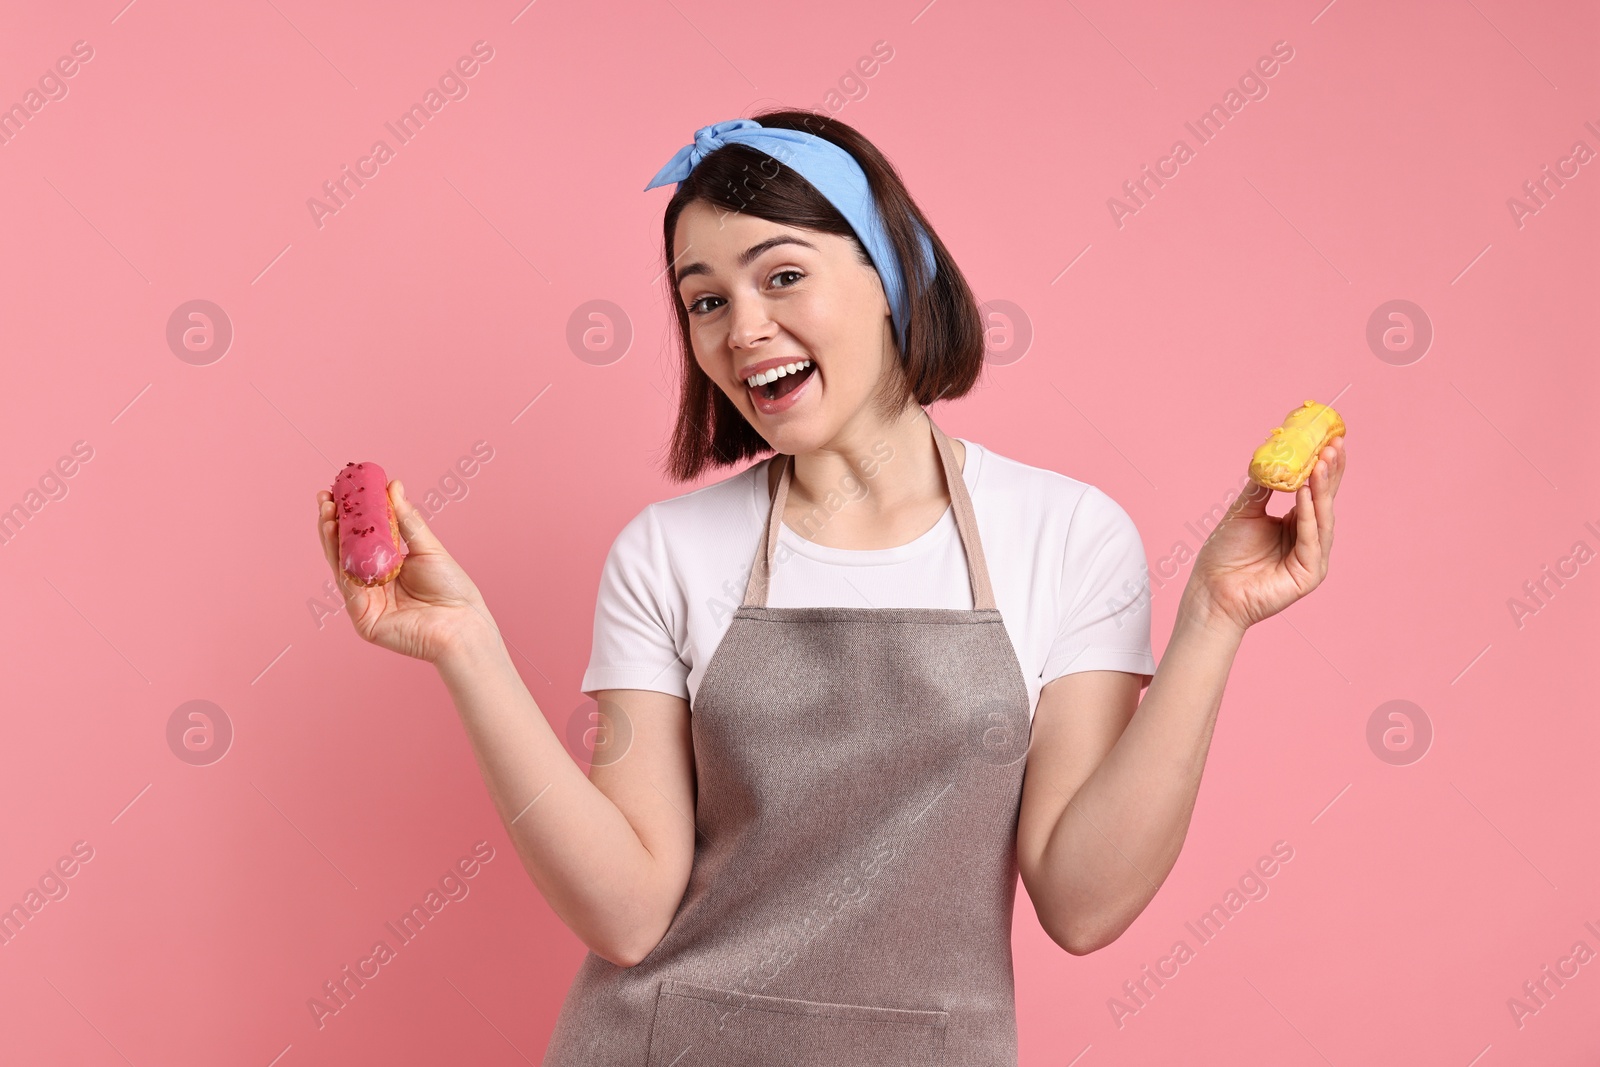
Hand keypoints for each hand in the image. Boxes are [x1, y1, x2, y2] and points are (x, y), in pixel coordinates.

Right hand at [315, 478, 496, 662]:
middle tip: (325, 498)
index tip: (339, 490)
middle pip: (345, 551)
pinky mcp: (363, 619)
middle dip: (332, 524)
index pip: (362, 538)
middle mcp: (373, 583)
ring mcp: (366, 602)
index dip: (349, 516)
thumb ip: (406, 519)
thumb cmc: (452, 589)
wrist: (463, 625)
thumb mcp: (427, 547)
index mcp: (388, 567)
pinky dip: (342, 564)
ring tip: (327, 514)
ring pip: (341, 567)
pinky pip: (349, 588)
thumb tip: (393, 485)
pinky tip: (338, 540)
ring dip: (331, 539)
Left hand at [1184, 436, 1346, 633]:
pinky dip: (1307, 514)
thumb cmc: (1224, 554)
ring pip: (1322, 518)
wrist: (1211, 590)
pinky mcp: (1308, 574)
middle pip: (1324, 501)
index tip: (1329, 440)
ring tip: (1320, 462)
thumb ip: (1264, 486)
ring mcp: (1311, 558)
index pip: (1314, 491)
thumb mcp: (1245, 510)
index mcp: (1296, 524)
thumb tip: (1277, 455)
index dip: (1323, 467)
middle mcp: (1308, 539)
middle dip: (1329, 473)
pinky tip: (1304, 492)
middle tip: (1333, 445)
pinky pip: (1311, 539)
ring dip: (1321, 489)